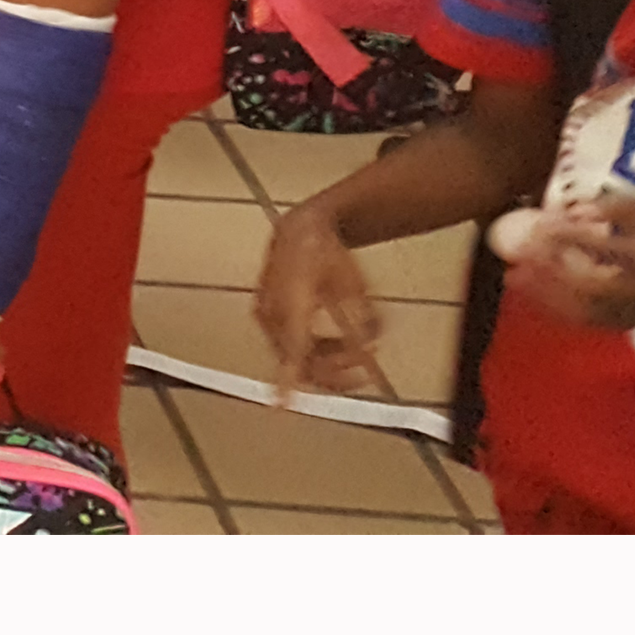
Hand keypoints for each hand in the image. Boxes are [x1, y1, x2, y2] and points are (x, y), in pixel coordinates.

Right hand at [253, 204, 385, 406]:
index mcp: (291, 304)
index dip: (285, 382)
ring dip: (325, 361)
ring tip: (354, 353)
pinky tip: (333, 342)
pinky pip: (289, 344)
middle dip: (333, 371)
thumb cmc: (326, 254)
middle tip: (363, 371)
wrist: (301, 229)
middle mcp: (272, 313)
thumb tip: (370, 350)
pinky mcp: (265, 316)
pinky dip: (312, 350)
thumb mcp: (356, 287)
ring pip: (294, 355)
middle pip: (298, 360)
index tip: (280, 405)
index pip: (291, 351)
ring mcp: (265, 315)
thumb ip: (364, 323)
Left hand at [509, 196, 634, 332]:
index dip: (572, 238)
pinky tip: (533, 297)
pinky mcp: (628, 324)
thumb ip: (616, 209)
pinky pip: (588, 322)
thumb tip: (574, 210)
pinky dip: (556, 310)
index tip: (541, 225)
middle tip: (519, 253)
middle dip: (551, 269)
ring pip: (586, 309)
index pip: (608, 249)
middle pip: (591, 283)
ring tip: (513, 277)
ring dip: (546, 294)